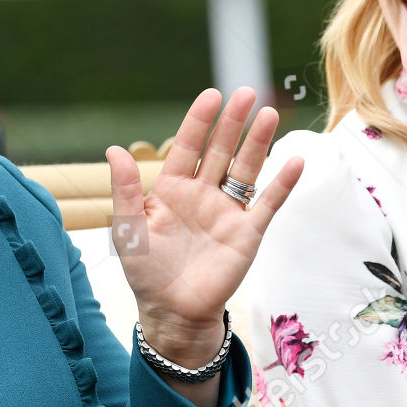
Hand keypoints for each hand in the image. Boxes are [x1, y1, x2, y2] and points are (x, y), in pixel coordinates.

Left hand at [106, 87, 302, 365]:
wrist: (173, 313)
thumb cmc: (146, 271)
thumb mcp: (128, 229)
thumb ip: (125, 190)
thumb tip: (113, 149)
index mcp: (171, 189)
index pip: (188, 147)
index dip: (199, 121)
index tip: (212, 95)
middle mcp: (202, 194)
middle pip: (220, 151)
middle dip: (233, 123)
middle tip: (247, 93)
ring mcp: (227, 212)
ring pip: (245, 170)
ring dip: (258, 143)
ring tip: (270, 114)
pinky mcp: (248, 233)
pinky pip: (267, 204)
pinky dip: (281, 184)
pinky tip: (294, 161)